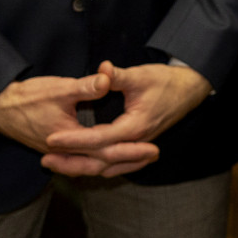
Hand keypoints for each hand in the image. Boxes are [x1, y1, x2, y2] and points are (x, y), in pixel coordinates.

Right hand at [0, 72, 150, 169]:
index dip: (131, 149)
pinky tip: (108, 156)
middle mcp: (64, 153)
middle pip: (102, 164)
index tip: (152, 147)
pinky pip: (81, 162)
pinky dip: (98, 162)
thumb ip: (86, 86)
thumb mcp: (59, 88)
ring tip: (138, 159)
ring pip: (91, 166)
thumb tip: (107, 79)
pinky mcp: (54, 149)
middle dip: (129, 160)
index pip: (106, 150)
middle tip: (154, 155)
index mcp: (69, 140)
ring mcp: (58, 154)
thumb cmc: (27, 97)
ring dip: (115, 164)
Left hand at [40, 61, 211, 177]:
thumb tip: (101, 69)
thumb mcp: (141, 75)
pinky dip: (97, 167)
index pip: (98, 139)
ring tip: (56, 165)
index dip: (73, 140)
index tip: (51, 139)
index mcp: (135, 127)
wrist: (191, 89)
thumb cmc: (166, 81)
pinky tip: (82, 166)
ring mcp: (138, 147)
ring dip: (81, 168)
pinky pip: (115, 165)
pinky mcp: (138, 147)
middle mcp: (136, 142)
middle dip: (71, 162)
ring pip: (107, 167)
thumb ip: (118, 76)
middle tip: (46, 160)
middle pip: (100, 162)